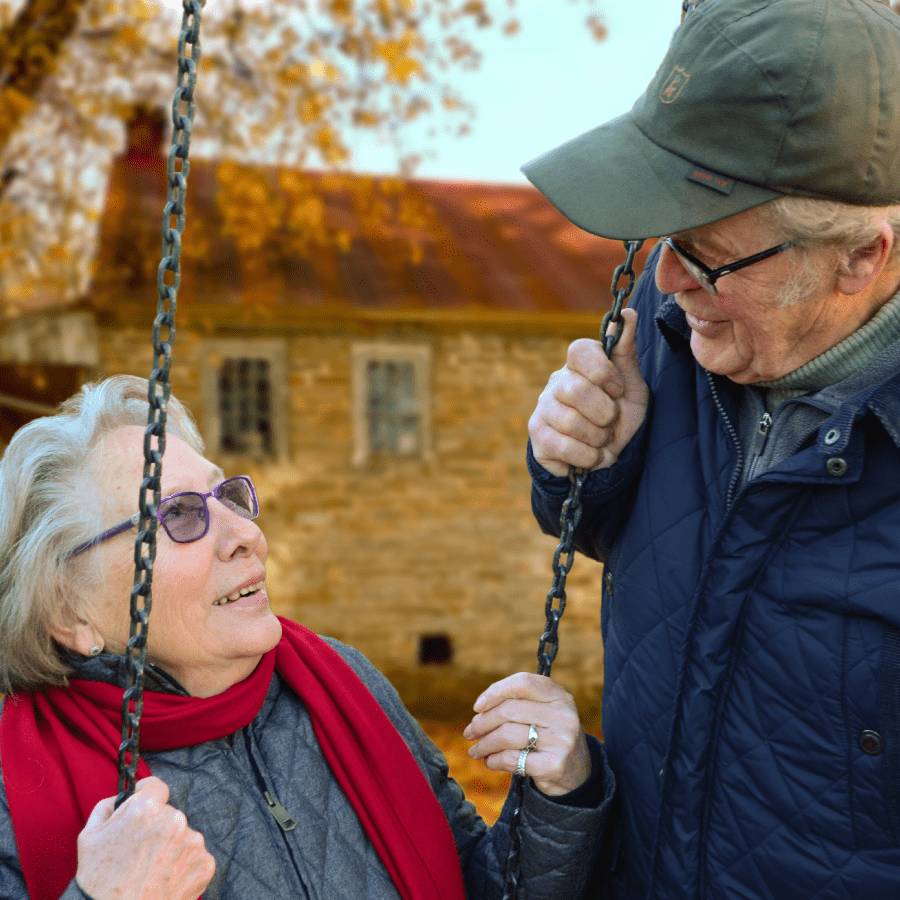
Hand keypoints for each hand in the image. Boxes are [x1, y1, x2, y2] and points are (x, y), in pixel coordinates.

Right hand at [76, 776, 214, 899]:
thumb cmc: (98, 881)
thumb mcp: (89, 836)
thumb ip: (108, 806)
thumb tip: (123, 796)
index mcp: (146, 809)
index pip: (155, 787)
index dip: (147, 796)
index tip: (144, 807)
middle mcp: (174, 820)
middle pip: (169, 814)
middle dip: (157, 828)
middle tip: (141, 853)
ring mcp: (192, 843)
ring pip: (183, 836)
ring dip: (171, 847)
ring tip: (151, 871)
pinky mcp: (204, 864)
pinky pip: (195, 856)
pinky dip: (183, 866)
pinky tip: (165, 880)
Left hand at [463, 673, 590, 795]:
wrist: (577, 772)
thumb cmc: (549, 735)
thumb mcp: (544, 712)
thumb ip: (518, 702)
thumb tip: (480, 708)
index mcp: (559, 695)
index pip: (522, 683)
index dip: (495, 691)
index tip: (478, 706)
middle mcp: (563, 715)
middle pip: (509, 711)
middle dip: (482, 722)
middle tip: (470, 732)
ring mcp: (560, 740)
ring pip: (506, 735)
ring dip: (484, 744)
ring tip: (476, 750)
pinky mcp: (553, 765)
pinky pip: (511, 759)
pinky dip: (494, 761)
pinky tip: (490, 761)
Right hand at [528, 308, 647, 474]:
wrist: (607, 457)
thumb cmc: (619, 417)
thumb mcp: (632, 386)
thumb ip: (626, 352)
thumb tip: (628, 314)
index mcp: (579, 365)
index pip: (579, 350)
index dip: (602, 372)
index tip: (618, 390)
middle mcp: (557, 382)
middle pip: (576, 390)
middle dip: (604, 413)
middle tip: (610, 422)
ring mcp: (543, 408)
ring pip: (571, 422)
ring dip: (598, 438)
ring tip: (601, 440)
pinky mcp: (537, 435)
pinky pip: (563, 446)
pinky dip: (588, 457)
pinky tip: (591, 455)